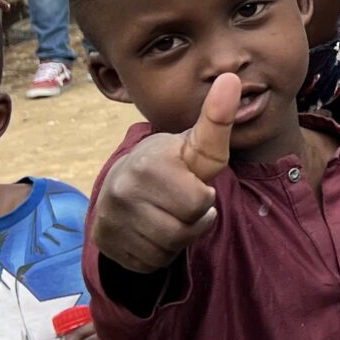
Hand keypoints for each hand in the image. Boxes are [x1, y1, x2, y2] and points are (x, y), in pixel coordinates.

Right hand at [91, 71, 237, 272]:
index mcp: (149, 162)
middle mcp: (123, 189)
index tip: (192, 183)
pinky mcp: (106, 243)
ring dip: (177, 238)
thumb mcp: (196, 144)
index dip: (203, 196)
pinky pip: (150, 262)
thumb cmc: (170, 164)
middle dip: (193, 219)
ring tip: (166, 214)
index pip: (199, 202)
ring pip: (168, 248)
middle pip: (185, 228)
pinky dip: (158, 252)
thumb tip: (233, 78)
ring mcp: (111, 218)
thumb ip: (216, 118)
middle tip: (181, 202)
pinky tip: (151, 231)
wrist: (120, 185)